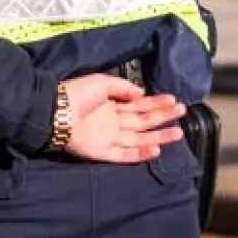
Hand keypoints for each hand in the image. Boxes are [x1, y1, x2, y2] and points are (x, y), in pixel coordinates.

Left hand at [59, 74, 185, 163]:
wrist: (55, 110)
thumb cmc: (77, 93)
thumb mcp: (102, 83)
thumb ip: (123, 88)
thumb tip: (142, 93)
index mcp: (113, 105)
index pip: (140, 104)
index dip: (157, 102)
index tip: (173, 99)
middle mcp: (114, 122)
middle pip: (144, 121)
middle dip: (164, 116)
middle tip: (182, 112)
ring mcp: (110, 138)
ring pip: (140, 138)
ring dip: (159, 135)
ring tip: (178, 132)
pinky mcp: (103, 152)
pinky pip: (125, 154)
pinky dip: (140, 153)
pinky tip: (156, 149)